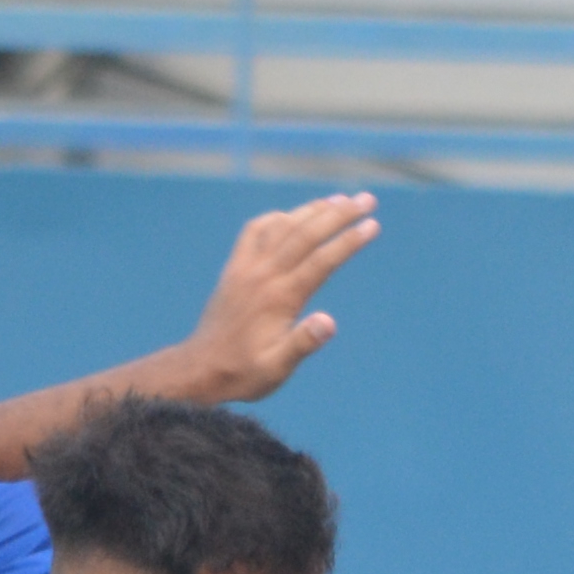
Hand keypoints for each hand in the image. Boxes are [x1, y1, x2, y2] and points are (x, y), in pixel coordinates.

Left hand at [182, 193, 378, 400]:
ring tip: (340, 200)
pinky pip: (254, 231)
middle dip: (340, 214)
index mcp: (280, 297)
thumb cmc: (243, 373)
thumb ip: (302, 344)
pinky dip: (276, 218)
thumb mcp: (276, 369)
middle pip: (306, 233)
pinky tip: (290, 216)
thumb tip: (329, 322)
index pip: (322, 260)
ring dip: (312, 209)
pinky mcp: (234, 269)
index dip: (349, 241)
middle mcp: (263, 275)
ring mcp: (246, 268)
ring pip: (283, 226)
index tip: (373, 225)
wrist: (200, 369)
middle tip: (367, 200)